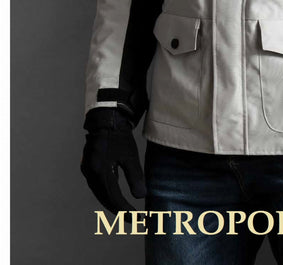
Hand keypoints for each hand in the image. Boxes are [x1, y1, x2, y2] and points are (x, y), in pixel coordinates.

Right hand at [80, 107, 146, 222]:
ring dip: (112, 203)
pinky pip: (97, 186)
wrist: (106, 119)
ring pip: (100, 194)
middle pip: (104, 199)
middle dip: (119, 210)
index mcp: (100, 171)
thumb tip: (141, 197)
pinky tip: (116, 197)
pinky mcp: (87, 167)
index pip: (114, 199)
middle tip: (134, 220)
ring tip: (126, 212)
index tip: (138, 219)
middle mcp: (90, 173)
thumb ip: (135, 177)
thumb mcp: (130, 156)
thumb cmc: (119, 136)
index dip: (126, 211)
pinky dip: (107, 194)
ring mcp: (86, 170)